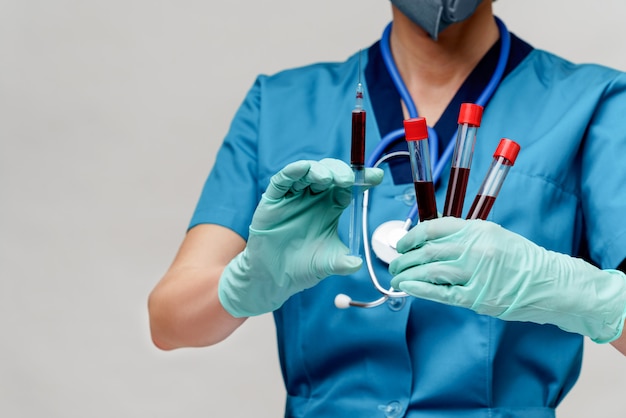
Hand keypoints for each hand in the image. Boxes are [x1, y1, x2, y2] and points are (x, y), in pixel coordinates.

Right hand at [219, 158, 383, 316]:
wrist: (274, 278)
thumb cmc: (303, 266)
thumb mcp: (328, 263)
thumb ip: (344, 262)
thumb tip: (358, 263)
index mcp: (330, 206)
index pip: (349, 187)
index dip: (363, 179)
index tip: (377, 176)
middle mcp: (314, 197)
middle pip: (330, 173)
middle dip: (341, 172)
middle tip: (349, 180)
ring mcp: (294, 196)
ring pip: (308, 172)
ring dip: (320, 170)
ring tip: (329, 178)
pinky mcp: (274, 199)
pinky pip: (283, 180)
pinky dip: (294, 171)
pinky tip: (303, 169)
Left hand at [389, 217, 625, 342]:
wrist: (551, 283)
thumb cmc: (521, 260)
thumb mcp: (493, 236)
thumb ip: (463, 237)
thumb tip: (428, 242)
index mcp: (477, 229)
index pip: (433, 227)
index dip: (411, 236)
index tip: (402, 244)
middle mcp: (475, 248)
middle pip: (427, 250)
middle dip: (404, 258)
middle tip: (394, 265)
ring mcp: (476, 273)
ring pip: (430, 270)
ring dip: (407, 275)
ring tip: (397, 279)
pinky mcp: (478, 296)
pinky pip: (441, 292)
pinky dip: (420, 289)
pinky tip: (408, 288)